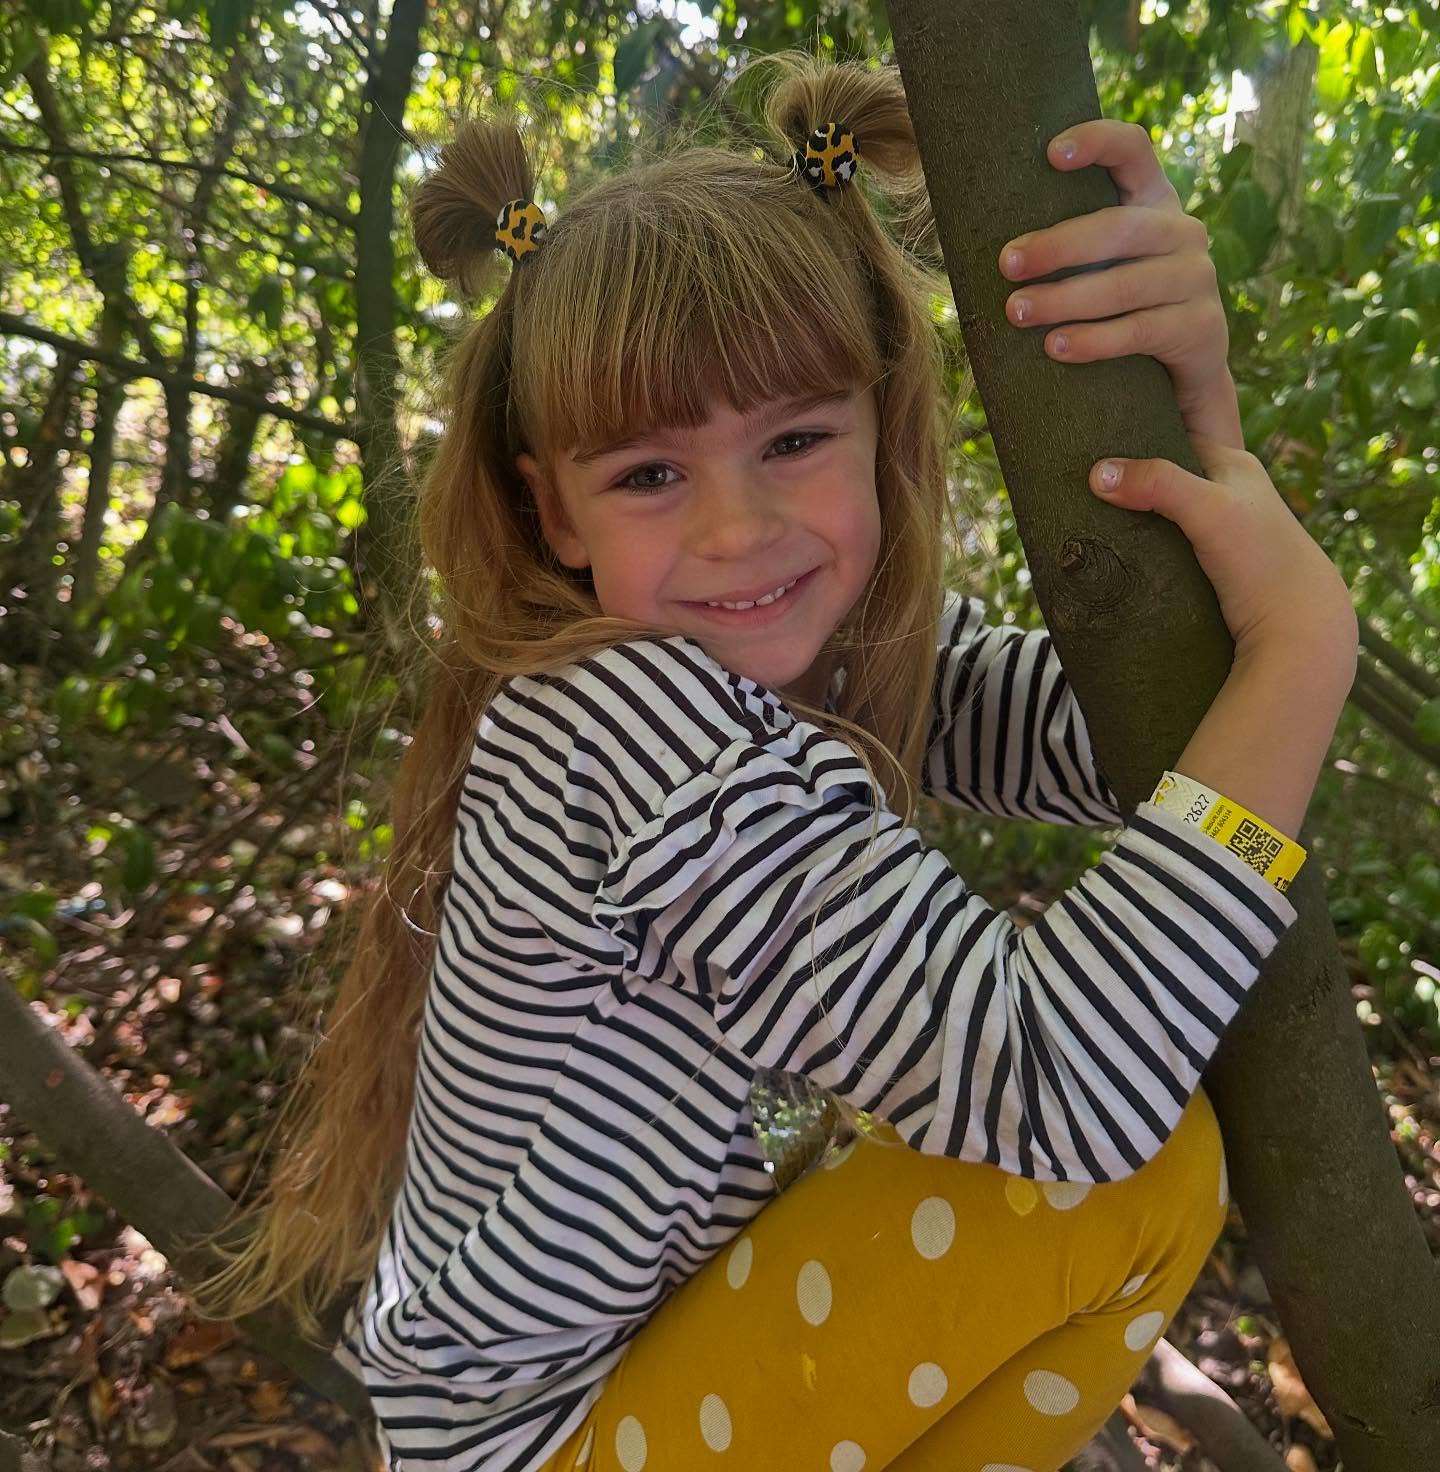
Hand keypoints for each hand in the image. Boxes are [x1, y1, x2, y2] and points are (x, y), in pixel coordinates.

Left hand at [998, 120, 1242, 451]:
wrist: (1181, 379)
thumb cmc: (1119, 314)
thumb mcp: (1099, 268)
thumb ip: (1066, 247)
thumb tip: (983, 241)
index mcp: (1153, 202)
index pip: (1133, 151)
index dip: (1098, 141)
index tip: (1049, 153)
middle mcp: (1183, 231)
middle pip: (1118, 227)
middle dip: (1057, 246)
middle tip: (1006, 263)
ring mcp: (1197, 278)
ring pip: (1124, 284)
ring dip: (1064, 299)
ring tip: (1017, 312)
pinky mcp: (1201, 328)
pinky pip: (1139, 330)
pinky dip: (1094, 340)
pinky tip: (1056, 347)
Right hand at [1087, 437, 1358, 659]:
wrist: (1296, 627)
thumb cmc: (1260, 559)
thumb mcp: (1208, 508)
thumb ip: (1158, 484)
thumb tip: (1097, 473)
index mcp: (1233, 465)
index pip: (1172, 438)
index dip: (1134, 442)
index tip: (1092, 449)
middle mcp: (1226, 493)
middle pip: (1163, 478)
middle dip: (1128, 484)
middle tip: (1082, 487)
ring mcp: (1217, 531)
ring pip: (1162, 515)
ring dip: (1132, 520)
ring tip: (1089, 520)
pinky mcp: (1207, 566)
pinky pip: (1164, 546)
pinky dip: (1142, 547)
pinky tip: (1118, 552)